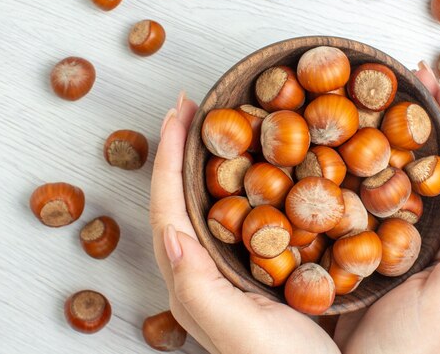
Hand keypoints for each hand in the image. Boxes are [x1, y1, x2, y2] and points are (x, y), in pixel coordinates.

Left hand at [149, 93, 340, 353]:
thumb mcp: (238, 330)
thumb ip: (196, 288)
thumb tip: (169, 231)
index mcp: (193, 279)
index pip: (169, 207)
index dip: (170, 156)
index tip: (179, 110)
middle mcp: (208, 268)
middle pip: (186, 197)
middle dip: (186, 149)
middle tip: (196, 109)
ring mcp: (237, 265)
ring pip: (217, 202)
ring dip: (215, 161)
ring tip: (228, 124)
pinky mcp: (266, 265)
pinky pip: (250, 214)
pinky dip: (251, 183)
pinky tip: (271, 164)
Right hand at [335, 64, 439, 353]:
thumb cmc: (409, 351)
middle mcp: (427, 234)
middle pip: (432, 164)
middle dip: (424, 117)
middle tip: (406, 77)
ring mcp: (389, 237)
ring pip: (393, 175)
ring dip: (387, 134)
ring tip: (372, 99)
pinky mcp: (356, 245)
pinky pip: (358, 197)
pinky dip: (353, 167)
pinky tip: (334, 149)